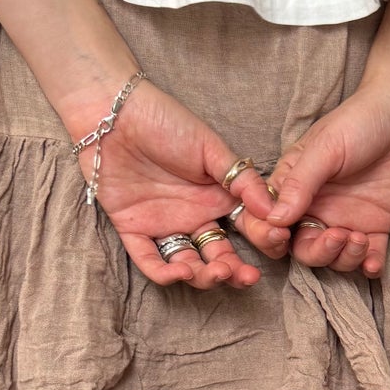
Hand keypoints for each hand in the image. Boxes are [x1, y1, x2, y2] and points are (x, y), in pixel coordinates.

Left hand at [74, 81, 287, 289]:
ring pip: (189, 264)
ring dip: (205, 276)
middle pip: (219, 255)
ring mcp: (164, 224)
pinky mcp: (133, 229)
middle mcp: (194, 215)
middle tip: (247, 276)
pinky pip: (149, 260)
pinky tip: (181, 271)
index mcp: (217, 197)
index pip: (246, 229)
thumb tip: (274, 210)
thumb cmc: (165, 122)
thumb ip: (242, 180)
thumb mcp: (211, 148)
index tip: (275, 242)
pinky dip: (165, 273)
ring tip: (216, 272)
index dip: (263, 240)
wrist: (113, 113)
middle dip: (235, 271)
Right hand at [262, 78, 389, 278]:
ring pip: (333, 258)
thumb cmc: (357, 122)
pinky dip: (369, 266)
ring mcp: (345, 219)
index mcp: (293, 188)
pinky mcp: (375, 226)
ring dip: (343, 258)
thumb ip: (300, 184)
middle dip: (316, 252)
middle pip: (301, 248)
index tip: (280, 236)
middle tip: (336, 236)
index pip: (268, 221)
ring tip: (359, 237)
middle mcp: (315, 208)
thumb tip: (275, 219)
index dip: (268, 236)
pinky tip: (373, 263)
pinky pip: (368, 257)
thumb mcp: (324, 149)